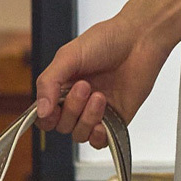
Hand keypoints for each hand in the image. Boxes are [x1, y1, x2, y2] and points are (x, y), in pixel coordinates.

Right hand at [34, 13, 173, 148]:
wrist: (140, 39)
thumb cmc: (107, 40)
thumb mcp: (68, 55)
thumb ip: (49, 82)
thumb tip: (40, 112)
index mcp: (63, 86)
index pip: (45, 116)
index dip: (46, 117)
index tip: (52, 107)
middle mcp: (78, 101)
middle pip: (62, 125)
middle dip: (71, 109)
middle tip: (84, 86)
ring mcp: (98, 111)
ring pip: (79, 134)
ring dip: (86, 118)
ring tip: (99, 95)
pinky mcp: (117, 118)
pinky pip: (100, 141)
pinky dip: (98, 136)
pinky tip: (102, 122)